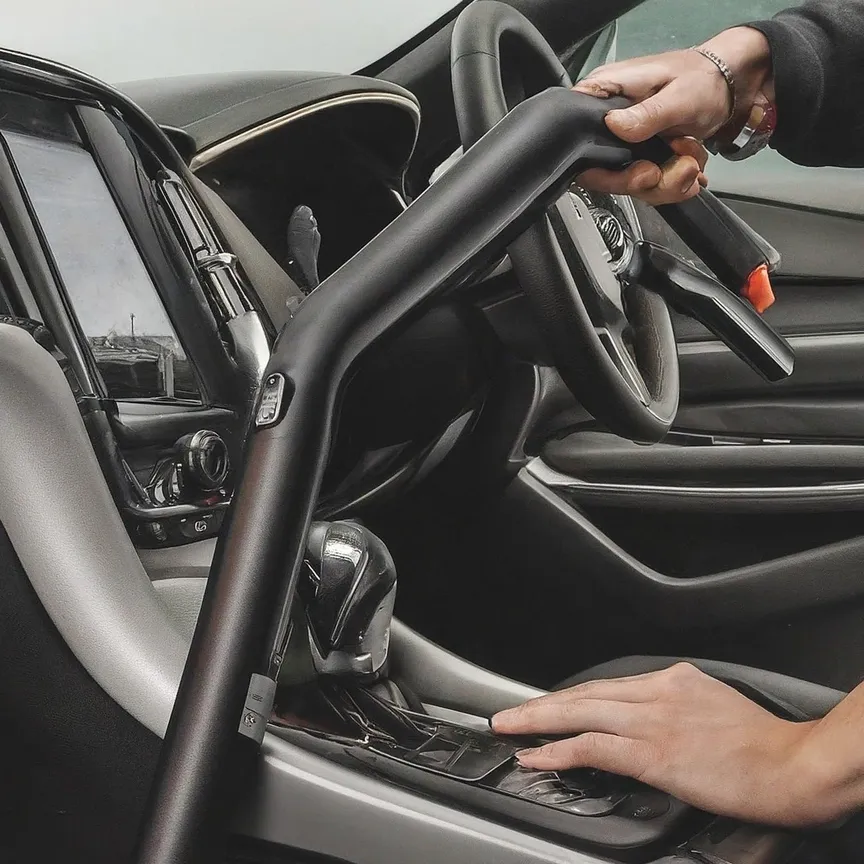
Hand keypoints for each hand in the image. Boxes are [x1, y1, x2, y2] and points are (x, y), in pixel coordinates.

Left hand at [492, 663, 856, 825]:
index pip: (608, 685)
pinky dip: (559, 751)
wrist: (796, 765)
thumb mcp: (716, 709)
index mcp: (674, 679)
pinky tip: (537, 755)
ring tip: (508, 727)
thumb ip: (678, 709)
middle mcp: (658, 691)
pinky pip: (593, 747)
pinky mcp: (654, 752)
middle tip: (509, 711)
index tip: (550, 704)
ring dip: (537, 720)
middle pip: (585, 692)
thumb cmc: (765, 746)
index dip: (573, 696)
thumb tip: (653, 725)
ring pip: (580, 712)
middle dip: (543, 703)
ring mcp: (653, 720)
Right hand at [575, 26, 773, 203]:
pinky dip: (673, 183)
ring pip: (629, 185)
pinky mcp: (638, 157)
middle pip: (601, 173)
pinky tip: (689, 166)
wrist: (728, 87)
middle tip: (673, 169)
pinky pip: (647, 186)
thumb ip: (647, 113)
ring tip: (691, 160)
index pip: (578, 135)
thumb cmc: (703, 78)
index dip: (599, 164)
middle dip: (642, 181)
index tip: (642, 170)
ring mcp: (623, 143)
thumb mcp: (679, 95)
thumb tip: (613, 124)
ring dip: (667, 182)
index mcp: (607, 94)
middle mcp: (608, 121)